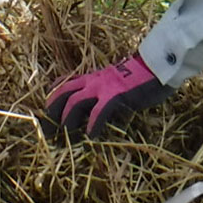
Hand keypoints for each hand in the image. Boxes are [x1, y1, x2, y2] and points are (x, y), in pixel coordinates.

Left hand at [43, 54, 171, 138]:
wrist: (157, 67)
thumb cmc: (139, 78)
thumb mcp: (115, 83)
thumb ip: (103, 93)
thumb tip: (95, 111)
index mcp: (92, 77)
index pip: (64, 83)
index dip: (52, 97)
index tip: (45, 113)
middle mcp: (93, 80)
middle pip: (63, 92)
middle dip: (52, 110)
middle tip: (48, 130)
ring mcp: (103, 87)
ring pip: (75, 101)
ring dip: (68, 118)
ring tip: (66, 133)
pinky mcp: (116, 95)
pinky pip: (99, 111)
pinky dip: (93, 124)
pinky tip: (91, 135)